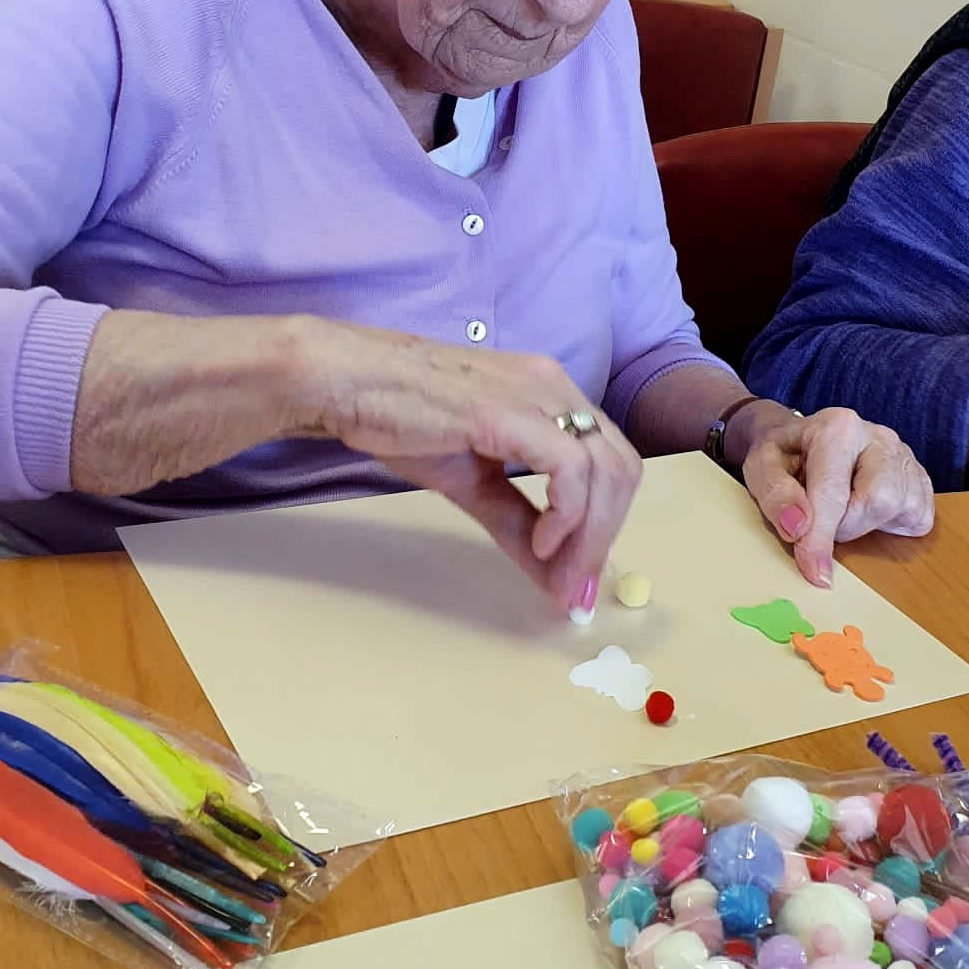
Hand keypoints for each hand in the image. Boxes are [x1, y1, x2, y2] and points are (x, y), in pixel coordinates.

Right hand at [291, 321, 641, 609]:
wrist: (347, 382)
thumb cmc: (401, 418)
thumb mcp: (473, 483)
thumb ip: (518, 525)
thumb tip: (554, 580)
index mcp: (551, 393)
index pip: (610, 460)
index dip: (606, 523)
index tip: (580, 575)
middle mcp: (555, 386)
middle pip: (621, 468)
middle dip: (606, 536)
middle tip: (575, 586)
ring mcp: (536, 393)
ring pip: (605, 470)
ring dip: (591, 535)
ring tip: (559, 573)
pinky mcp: (508, 411)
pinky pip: (569, 468)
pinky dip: (567, 513)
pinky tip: (541, 541)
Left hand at [731, 401, 934, 585]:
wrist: (802, 440)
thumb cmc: (783, 455)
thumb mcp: (761, 467)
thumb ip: (774, 494)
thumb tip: (798, 526)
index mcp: (837, 429)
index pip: (834, 494)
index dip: (821, 539)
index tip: (815, 572)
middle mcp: (878, 437)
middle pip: (879, 501)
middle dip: (847, 525)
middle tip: (823, 519)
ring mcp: (904, 455)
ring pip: (902, 510)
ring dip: (867, 525)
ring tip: (844, 508)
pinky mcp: (919, 476)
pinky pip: (919, 517)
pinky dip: (892, 525)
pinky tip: (868, 510)